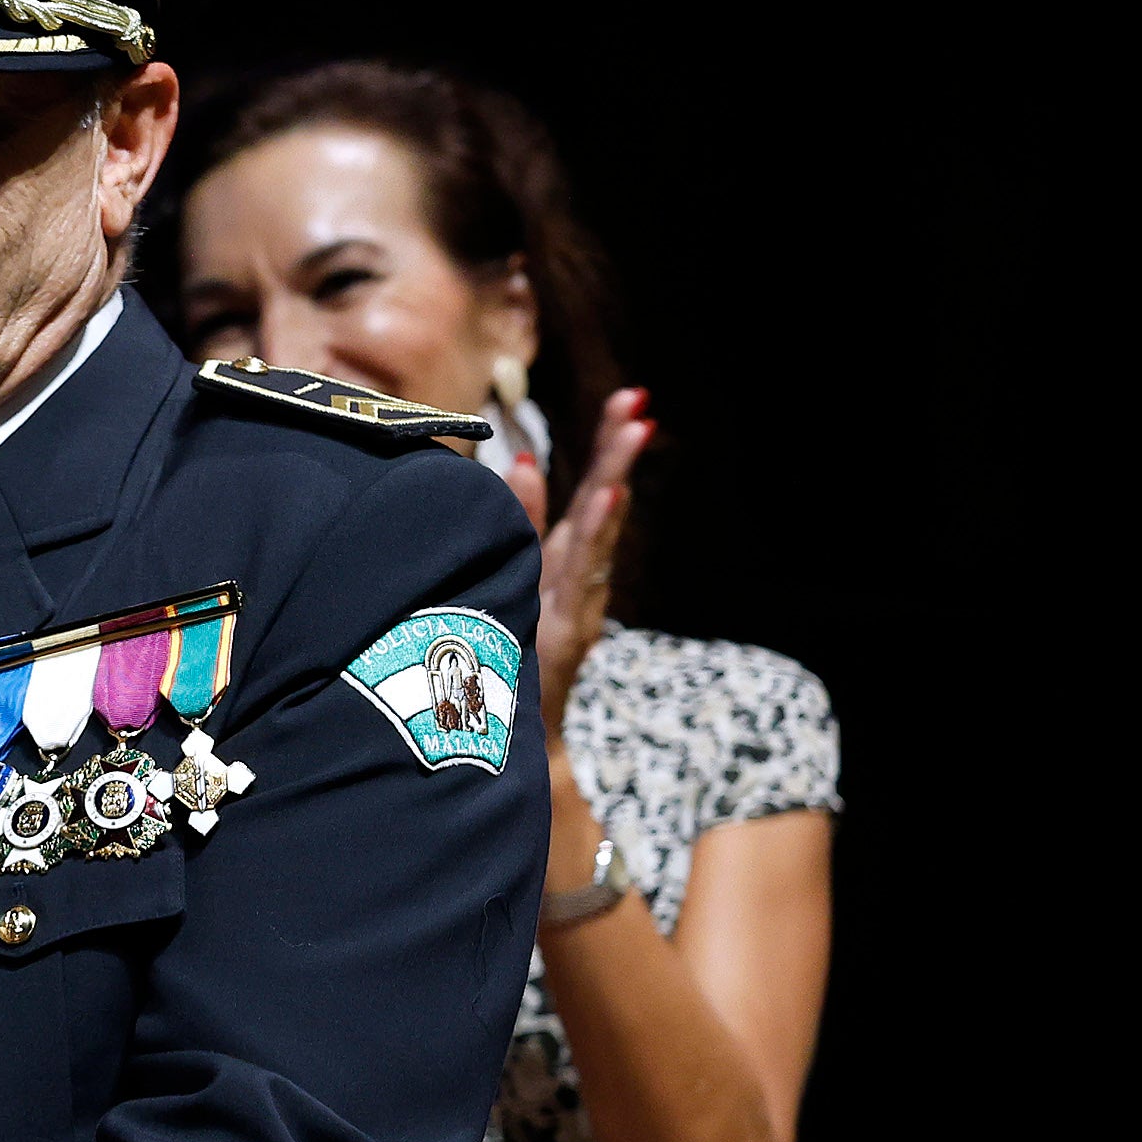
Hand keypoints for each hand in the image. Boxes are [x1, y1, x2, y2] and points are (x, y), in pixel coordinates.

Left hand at [505, 386, 651, 741]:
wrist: (506, 743)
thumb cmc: (506, 656)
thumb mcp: (512, 580)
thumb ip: (521, 524)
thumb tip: (515, 460)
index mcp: (561, 562)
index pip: (590, 494)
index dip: (608, 447)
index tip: (630, 399)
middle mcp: (574, 581)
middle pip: (599, 509)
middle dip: (616, 456)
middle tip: (635, 402)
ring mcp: (571, 609)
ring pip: (593, 544)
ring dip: (609, 492)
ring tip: (630, 442)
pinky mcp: (559, 636)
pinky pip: (575, 584)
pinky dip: (591, 543)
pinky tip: (606, 506)